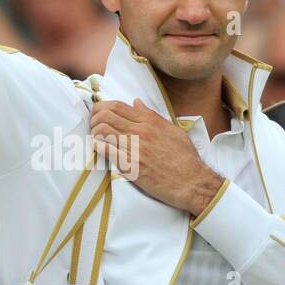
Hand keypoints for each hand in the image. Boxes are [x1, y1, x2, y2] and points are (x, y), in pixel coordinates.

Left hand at [89, 99, 222, 214]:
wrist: (191, 182)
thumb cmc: (185, 158)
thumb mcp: (172, 130)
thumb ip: (152, 116)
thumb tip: (136, 103)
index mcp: (150, 121)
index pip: (118, 106)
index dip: (102, 107)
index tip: (98, 113)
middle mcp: (140, 131)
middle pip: (106, 115)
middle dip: (94, 118)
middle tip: (93, 125)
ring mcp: (134, 148)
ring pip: (103, 130)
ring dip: (94, 132)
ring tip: (95, 137)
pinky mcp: (130, 165)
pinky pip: (106, 150)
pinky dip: (97, 146)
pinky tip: (98, 148)